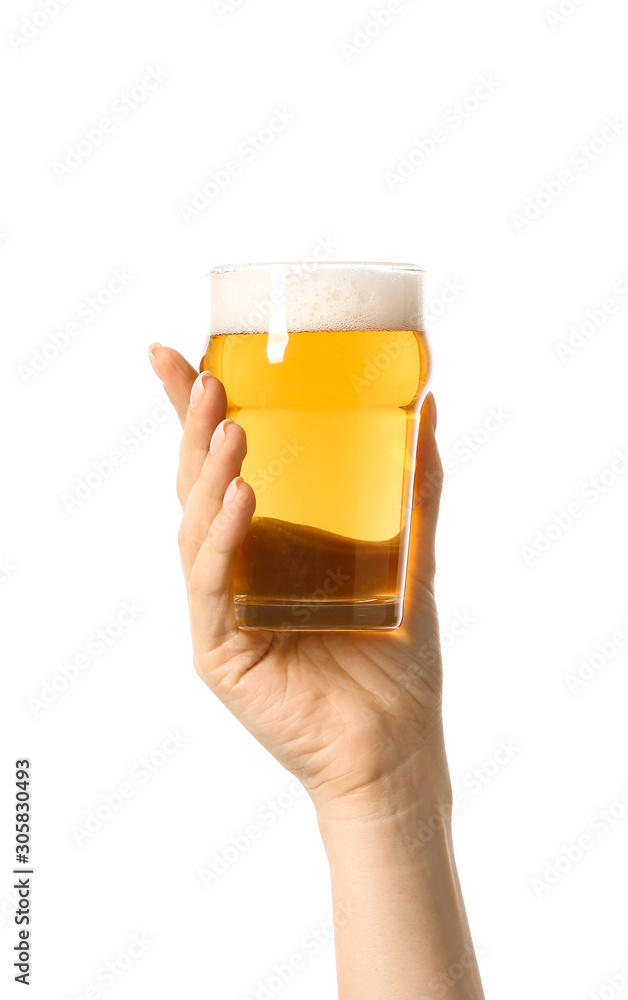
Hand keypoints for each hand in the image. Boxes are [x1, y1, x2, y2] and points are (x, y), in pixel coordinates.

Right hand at [149, 344, 447, 819]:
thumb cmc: (394, 659)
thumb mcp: (410, 557)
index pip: (218, 467)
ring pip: (194, 529)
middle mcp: (234, 569)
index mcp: (264, 544)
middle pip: (195, 486)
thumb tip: (430, 410)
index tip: (181, 356)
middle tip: (203, 379)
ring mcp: (220, 610)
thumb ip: (416, 490)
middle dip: (194, 430)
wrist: (394, 746)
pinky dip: (221, 541)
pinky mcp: (220, 651)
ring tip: (231, 432)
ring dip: (208, 476)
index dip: (194, 414)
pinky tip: (240, 500)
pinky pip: (212, 586)